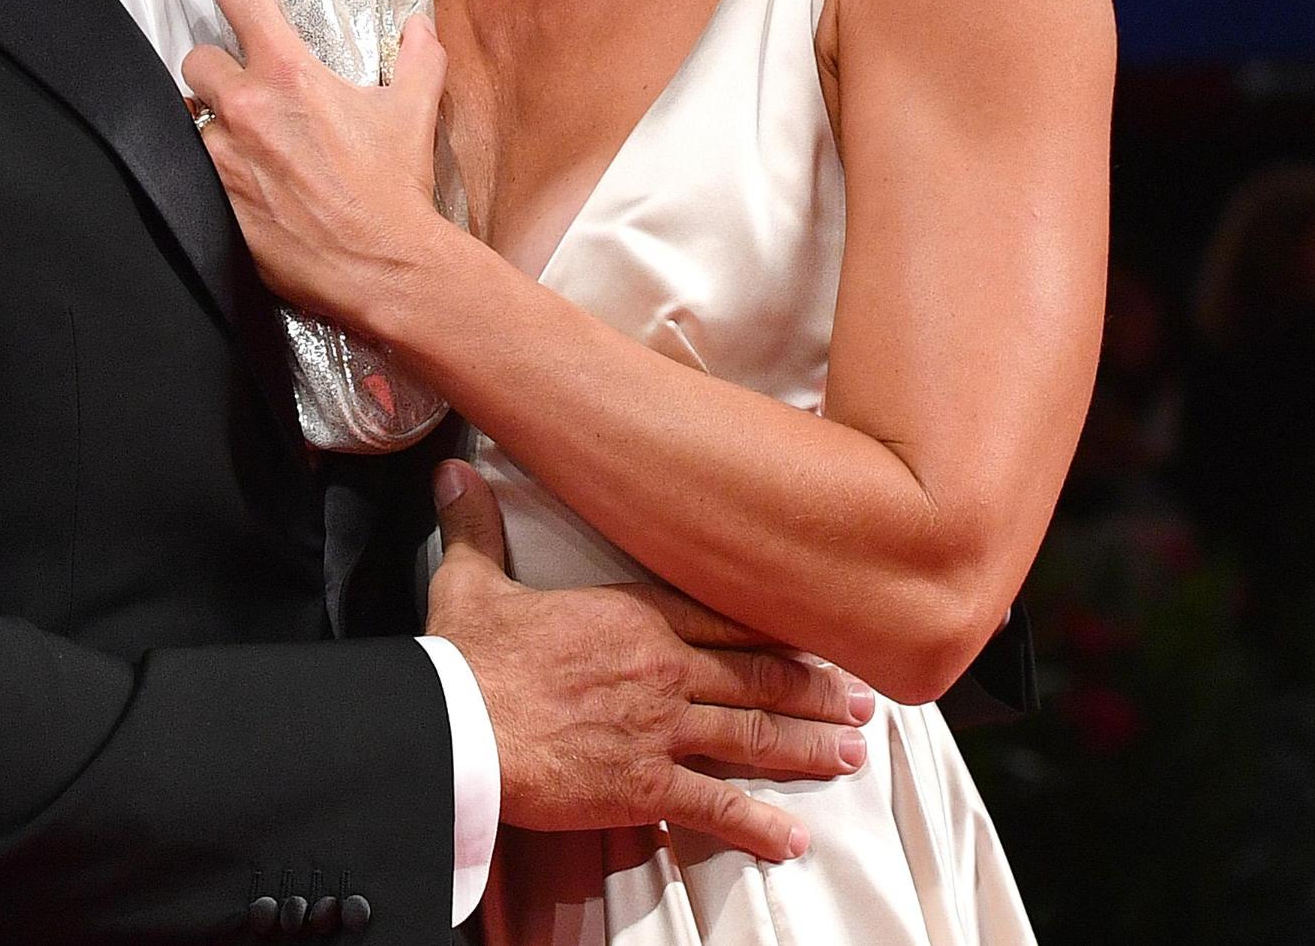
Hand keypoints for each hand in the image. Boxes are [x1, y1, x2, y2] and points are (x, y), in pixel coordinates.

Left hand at [161, 0, 452, 331]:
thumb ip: (416, 58)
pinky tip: (252, 194)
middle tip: (254, 104)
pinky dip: (216, 176)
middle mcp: (246, 108)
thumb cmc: (395, 191)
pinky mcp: (211, 202)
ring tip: (255, 158)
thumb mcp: (412, 112)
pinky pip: (192, 172)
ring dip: (214, 130)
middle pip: (196, 62)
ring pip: (191, 119)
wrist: (383, 265)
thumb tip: (418, 28)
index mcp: (290, 73)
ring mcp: (221, 157)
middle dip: (219, 78)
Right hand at [423, 461, 870, 860]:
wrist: (456, 724)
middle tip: (861, 701)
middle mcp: (664, 668)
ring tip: (853, 754)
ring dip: (809, 746)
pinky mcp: (644, 786)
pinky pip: (715, 807)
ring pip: (753, 734)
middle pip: (758, 676)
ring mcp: (660, 729)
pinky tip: (794, 839)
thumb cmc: (466, 657)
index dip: (779, 630)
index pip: (728, 618)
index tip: (820, 635)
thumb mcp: (471, 582)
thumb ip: (476, 528)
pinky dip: (760, 825)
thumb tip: (453, 475)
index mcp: (635, 616)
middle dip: (816, 690)